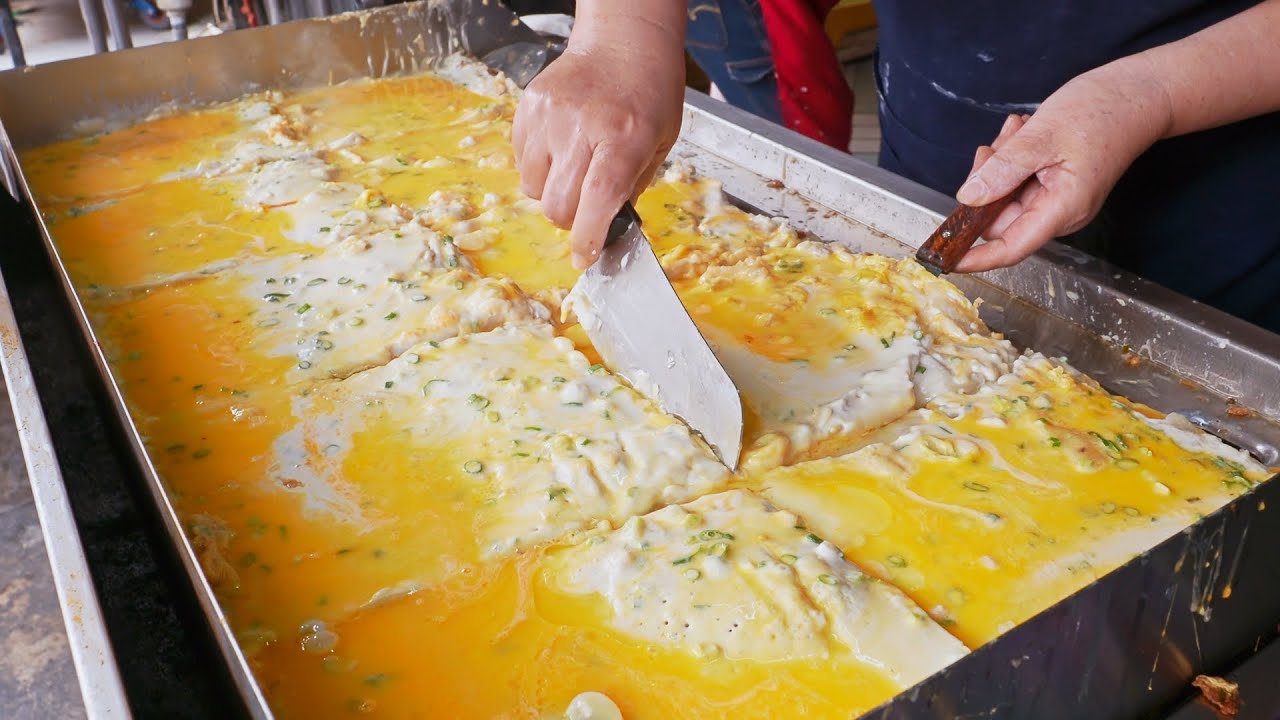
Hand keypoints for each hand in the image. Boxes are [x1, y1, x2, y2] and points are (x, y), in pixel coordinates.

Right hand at [512, 22, 684, 269]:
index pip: (597, 198)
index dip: (587, 236)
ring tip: (574, 171)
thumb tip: (605, 228)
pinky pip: (522, 162)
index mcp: (624, 136)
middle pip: (558, 203)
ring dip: (552, 194)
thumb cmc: (649, 94)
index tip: (585, 257)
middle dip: (570, 221)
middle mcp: (582, 125)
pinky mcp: (530, 107)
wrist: (622, 43)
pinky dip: (539, 169)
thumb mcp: (658, 144)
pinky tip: (561, 150)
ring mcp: (550, 115)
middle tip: (585, 211)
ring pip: (533, 188)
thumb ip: (630, 187)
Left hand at [953, 60, 1173, 271]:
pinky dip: (1012, 156)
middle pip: (999, 216)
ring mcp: (1058, 199)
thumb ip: (1003, 170)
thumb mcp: (1042, 136)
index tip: (944, 257)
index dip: (974, 257)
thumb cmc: (1102, 111)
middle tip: (997, 146)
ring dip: (1001, 162)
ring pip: (1005, 194)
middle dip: (987, 182)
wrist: (1139, 93)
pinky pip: (1018, 180)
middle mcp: (1060, 212)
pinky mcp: (1055, 184)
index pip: (1010, 248)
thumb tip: (968, 198)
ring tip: (1019, 130)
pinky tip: (1024, 131)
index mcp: (1062, 209)